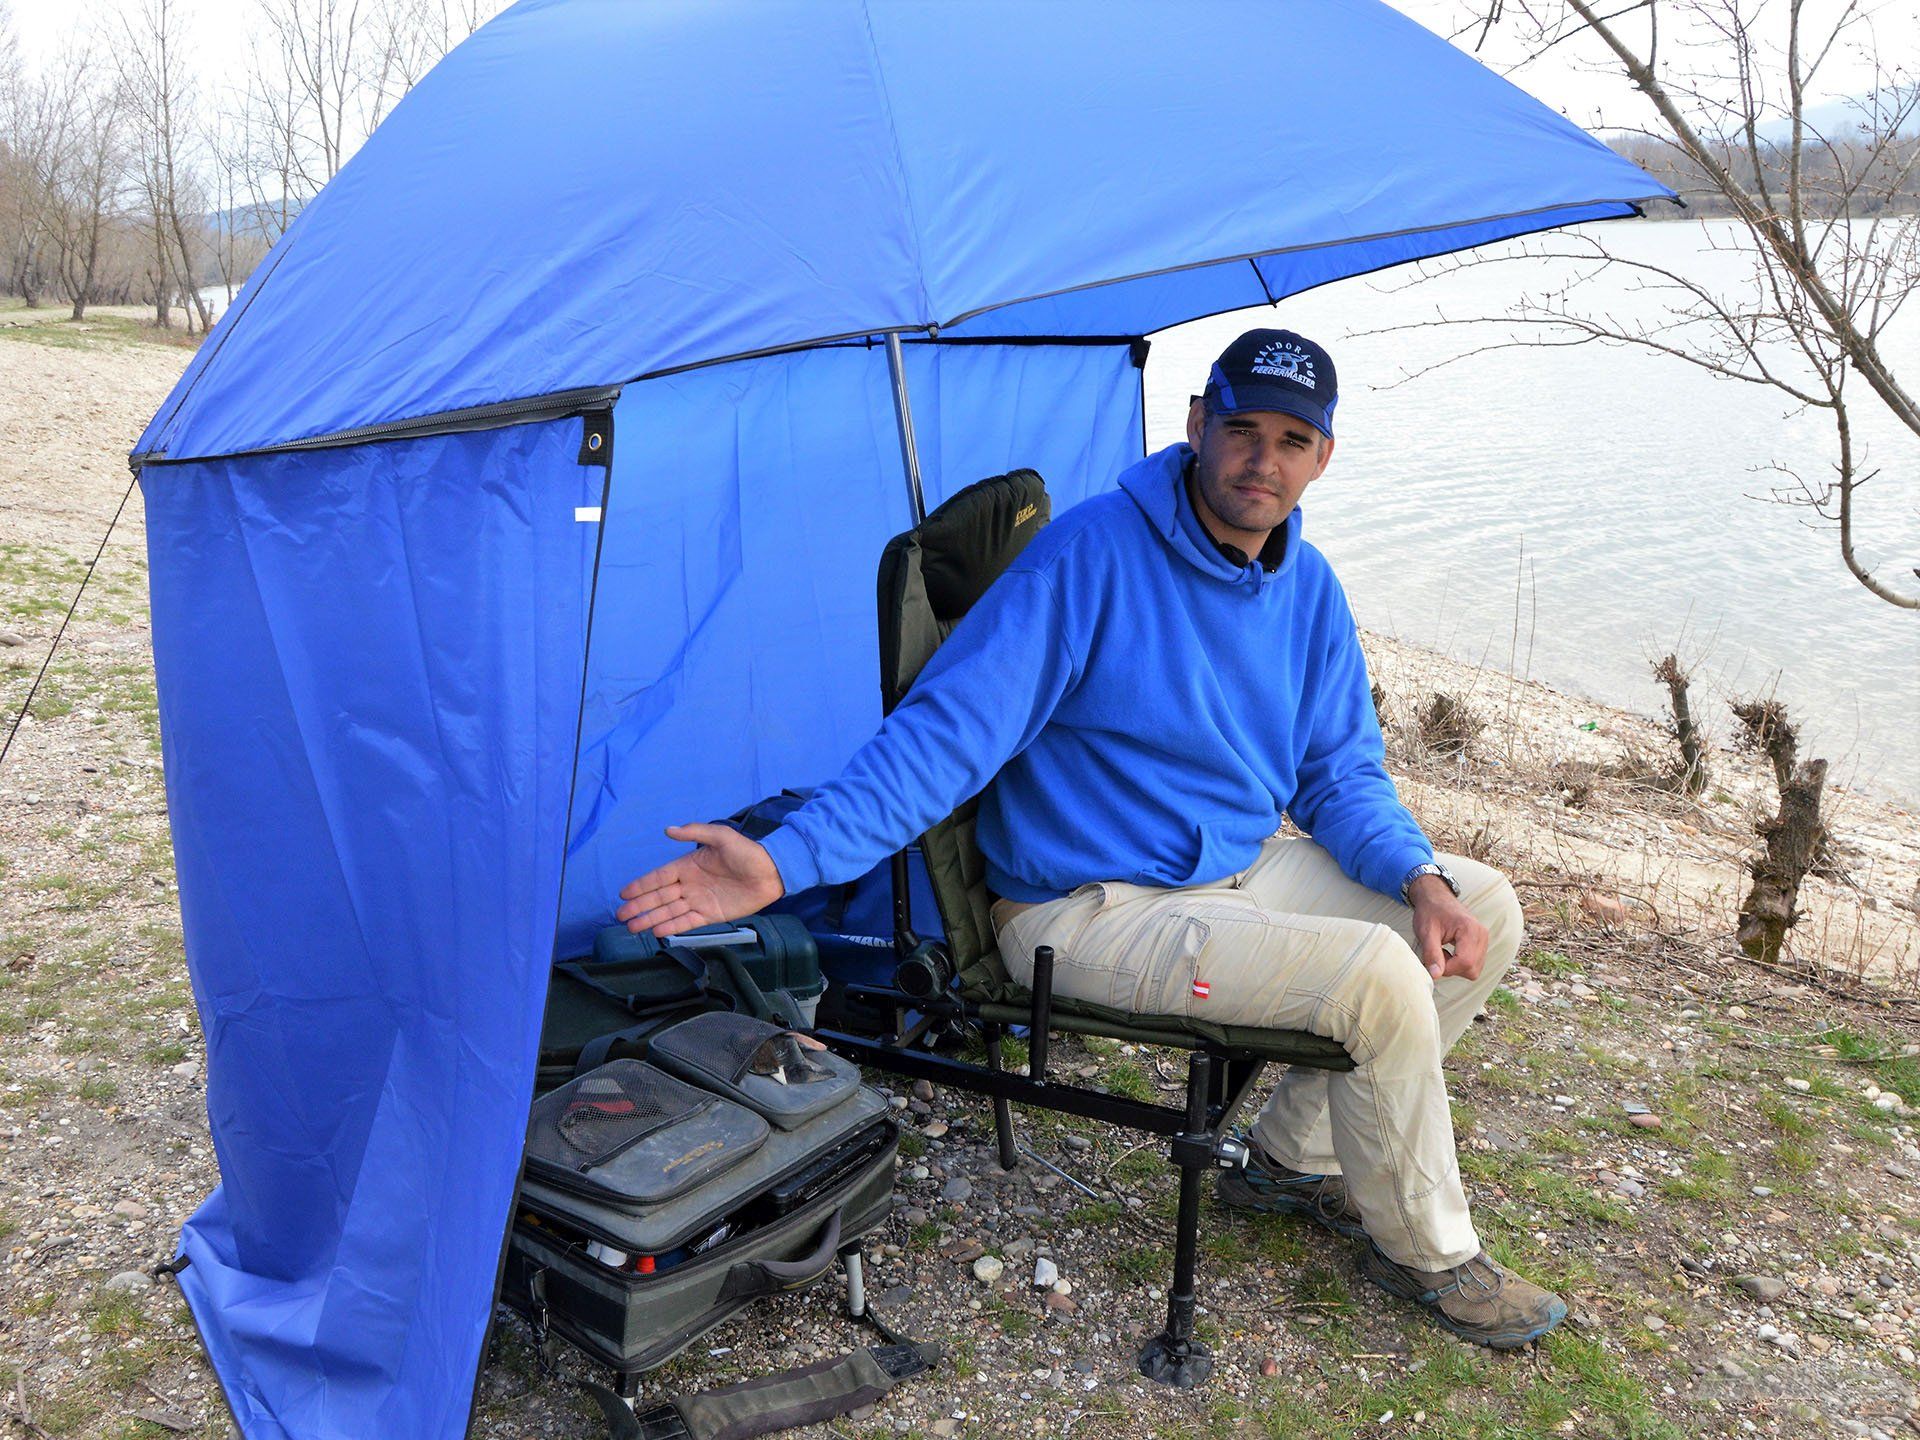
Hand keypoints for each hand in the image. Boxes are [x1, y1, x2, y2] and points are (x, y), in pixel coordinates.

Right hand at [616, 822, 783, 938]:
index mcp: (688, 865)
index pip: (659, 877)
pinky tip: (656, 932)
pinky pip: (687, 922)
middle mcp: (690, 885)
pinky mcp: (710, 915)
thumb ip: (695, 831)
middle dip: (639, 906)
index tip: (623, 894)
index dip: (641, 885)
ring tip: (631, 928)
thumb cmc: (748, 852)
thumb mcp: (721, 836)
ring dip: (650, 919)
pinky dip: (671, 927)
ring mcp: (699, 901)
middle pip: (659, 897)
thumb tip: (668, 829)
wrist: (772, 872)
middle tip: (620, 916)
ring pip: (669, 912)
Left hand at [1407, 874, 1486, 981]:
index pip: (1465, 962)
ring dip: (1456, 966)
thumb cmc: (1430, 912)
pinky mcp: (1481, 944)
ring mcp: (1484, 939)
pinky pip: (1474, 964)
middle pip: (1472, 969)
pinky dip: (1461, 963)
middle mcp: (1482, 935)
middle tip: (1437, 954)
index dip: (1447, 968)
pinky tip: (1450, 951)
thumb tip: (1435, 975)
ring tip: (1443, 951)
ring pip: (1474, 969)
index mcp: (1470, 929)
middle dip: (1452, 968)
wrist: (1435, 898)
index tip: (1433, 960)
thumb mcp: (1426, 932)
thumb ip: (1431, 954)